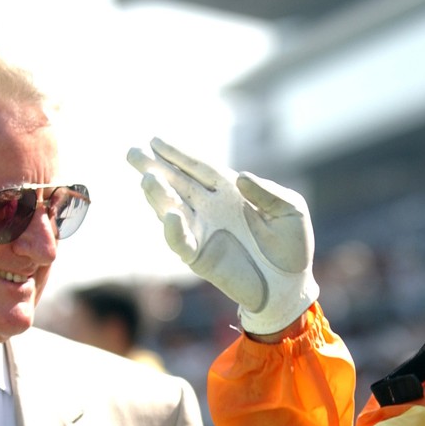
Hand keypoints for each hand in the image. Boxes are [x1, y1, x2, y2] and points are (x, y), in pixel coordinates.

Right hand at [127, 137, 318, 334]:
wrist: (290, 285)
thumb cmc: (292, 245)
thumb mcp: (290, 210)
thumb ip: (268, 192)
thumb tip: (240, 177)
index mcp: (229, 191)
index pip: (198, 167)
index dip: (177, 154)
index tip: (156, 140)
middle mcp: (210, 208)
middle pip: (177, 183)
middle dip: (154, 167)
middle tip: (132, 152)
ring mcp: (203, 231)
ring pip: (172, 209)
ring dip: (158, 195)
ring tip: (147, 178)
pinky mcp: (200, 257)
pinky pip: (183, 242)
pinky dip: (175, 230)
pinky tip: (171, 216)